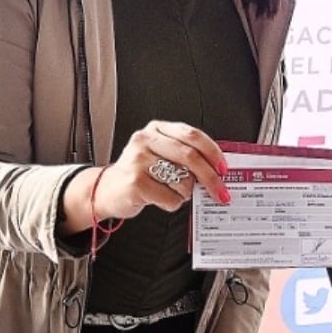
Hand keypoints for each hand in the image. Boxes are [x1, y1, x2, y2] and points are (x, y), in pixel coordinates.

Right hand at [100, 121, 232, 221]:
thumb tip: (218, 169)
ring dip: (185, 193)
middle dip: (211, 178)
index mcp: (157, 129)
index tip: (224, 169)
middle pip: (190, 157)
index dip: (212, 152)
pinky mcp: (135, 183)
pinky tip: (160, 199)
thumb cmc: (140, 174)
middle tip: (221, 192)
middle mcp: (145, 140)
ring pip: (183, 181)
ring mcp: (138, 161)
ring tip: (173, 192)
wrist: (108, 191)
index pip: (192, 135)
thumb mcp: (160, 154)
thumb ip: (185, 155)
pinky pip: (170, 198)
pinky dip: (172, 203)